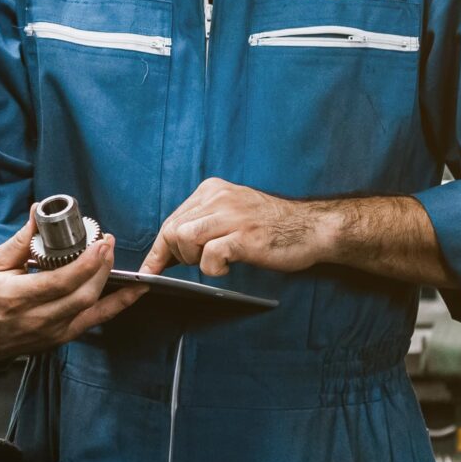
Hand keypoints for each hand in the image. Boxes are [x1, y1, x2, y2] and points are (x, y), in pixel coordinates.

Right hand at [0, 212, 142, 361]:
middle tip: (107, 244)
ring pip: (92, 310)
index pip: (61, 281)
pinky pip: (93, 322)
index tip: (100, 243)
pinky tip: (132, 292)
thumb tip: (38, 212)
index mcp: (17, 298)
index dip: (87, 262)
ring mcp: (51, 333)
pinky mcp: (59, 339)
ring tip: (113, 258)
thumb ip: (21, 240)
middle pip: (82, 296)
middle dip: (102, 268)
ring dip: (110, 283)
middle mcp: (37, 319)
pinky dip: (116, 306)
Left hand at [139, 177, 331, 277]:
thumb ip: (202, 225)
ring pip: (183, 238)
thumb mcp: (232, 215)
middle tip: (199, 263)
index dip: (158, 250)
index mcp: (211, 190)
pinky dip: (212, 268)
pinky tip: (228, 266)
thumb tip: (166, 252)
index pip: (171, 220)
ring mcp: (232, 215)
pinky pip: (209, 255)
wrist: (312, 229)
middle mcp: (218, 197)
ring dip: (193, 260)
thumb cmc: (271, 227)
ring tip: (216, 261)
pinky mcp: (244, 236)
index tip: (148, 271)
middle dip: (176, 256)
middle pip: (172, 231)